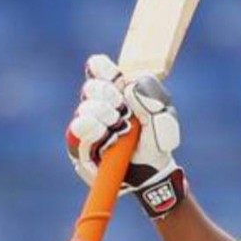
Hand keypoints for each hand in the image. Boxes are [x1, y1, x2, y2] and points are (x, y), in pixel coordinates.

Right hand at [66, 54, 186, 218]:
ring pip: (83, 110)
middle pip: (91, 87)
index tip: (116, 79)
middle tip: (124, 112)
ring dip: (103, 117)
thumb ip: (150, 96)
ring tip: (120, 130)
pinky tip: (107, 138)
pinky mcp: (78, 148)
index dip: (103, 69)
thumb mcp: (164, 116)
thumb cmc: (156, 140)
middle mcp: (97, 105)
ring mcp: (86, 126)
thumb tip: (128, 88)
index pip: (98, 68)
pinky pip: (77, 135)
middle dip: (109, 97)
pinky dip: (94, 134)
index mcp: (116, 90)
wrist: (151, 172)